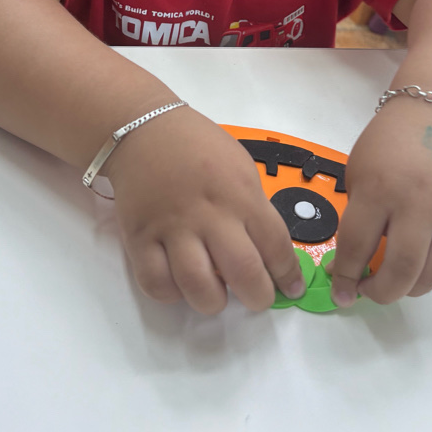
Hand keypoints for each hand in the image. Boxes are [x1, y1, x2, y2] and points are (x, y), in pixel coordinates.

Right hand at [106, 107, 303, 313]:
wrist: (144, 129)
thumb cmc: (199, 146)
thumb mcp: (241, 166)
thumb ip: (254, 208)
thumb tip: (268, 253)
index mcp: (240, 194)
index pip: (275, 245)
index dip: (288, 275)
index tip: (291, 289)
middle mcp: (209, 214)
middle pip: (243, 272)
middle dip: (258, 298)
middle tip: (257, 299)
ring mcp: (172, 228)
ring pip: (197, 286)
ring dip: (214, 302)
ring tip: (217, 295)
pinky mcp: (139, 237)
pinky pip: (156, 283)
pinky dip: (172, 294)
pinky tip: (180, 285)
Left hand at [328, 101, 431, 305]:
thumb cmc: (387, 143)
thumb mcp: (356, 173)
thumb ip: (354, 218)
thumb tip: (347, 265)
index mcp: (378, 190)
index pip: (357, 246)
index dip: (345, 275)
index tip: (340, 290)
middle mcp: (417, 205)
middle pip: (401, 271)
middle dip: (379, 293)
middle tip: (366, 291)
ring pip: (431, 275)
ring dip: (408, 289)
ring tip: (392, 282)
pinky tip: (421, 273)